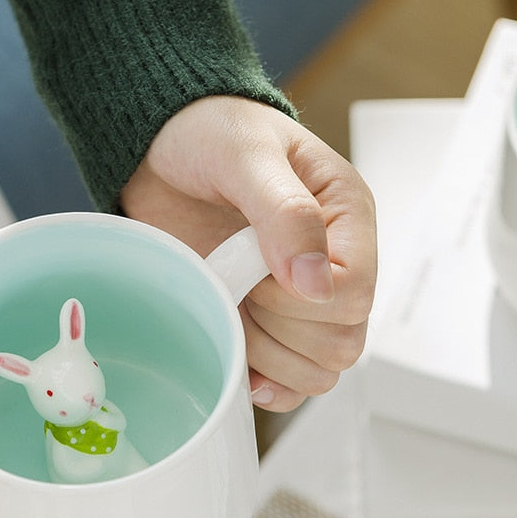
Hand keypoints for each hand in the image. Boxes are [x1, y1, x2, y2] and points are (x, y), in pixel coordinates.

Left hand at [121, 95, 376, 411]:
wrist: (160, 151)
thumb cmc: (209, 133)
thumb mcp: (245, 155)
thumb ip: (285, 213)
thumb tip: (315, 284)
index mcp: (346, 219)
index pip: (355, 293)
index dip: (301, 299)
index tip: (254, 268)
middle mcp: (333, 266)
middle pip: (342, 343)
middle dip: (281, 327)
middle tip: (238, 281)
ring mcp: (300, 302)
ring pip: (319, 370)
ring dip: (267, 354)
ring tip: (231, 304)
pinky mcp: (268, 326)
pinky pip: (290, 384)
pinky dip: (264, 383)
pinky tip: (237, 357)